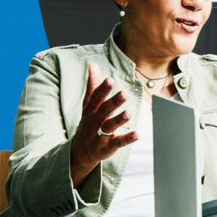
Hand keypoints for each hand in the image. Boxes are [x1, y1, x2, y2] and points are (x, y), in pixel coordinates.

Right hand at [70, 64, 137, 185]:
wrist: (80, 151)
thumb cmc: (88, 122)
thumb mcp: (88, 104)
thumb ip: (93, 85)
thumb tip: (93, 65)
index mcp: (91, 110)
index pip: (96, 98)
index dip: (103, 89)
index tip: (110, 80)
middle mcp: (94, 121)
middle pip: (104, 110)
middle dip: (113, 102)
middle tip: (124, 94)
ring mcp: (100, 134)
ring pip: (109, 126)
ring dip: (119, 119)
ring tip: (129, 113)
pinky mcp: (107, 146)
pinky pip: (118, 142)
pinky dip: (127, 139)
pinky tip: (137, 134)